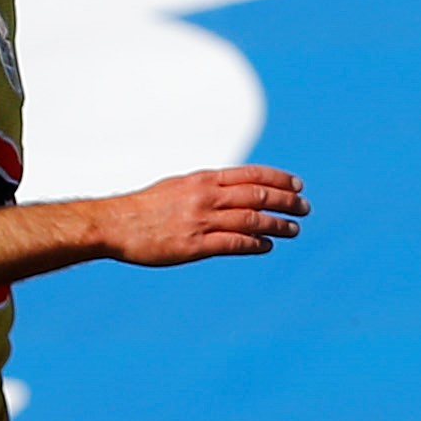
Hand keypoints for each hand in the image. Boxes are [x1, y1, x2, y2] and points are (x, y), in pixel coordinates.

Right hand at [104, 166, 307, 266]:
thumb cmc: (145, 207)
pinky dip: (255, 243)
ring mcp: (201, 221)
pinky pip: (234, 243)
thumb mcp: (178, 186)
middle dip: (285, 201)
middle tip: (304, 208)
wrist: (115, 224)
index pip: (251, 175)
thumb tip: (231, 190)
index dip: (278, 180)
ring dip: (277, 224)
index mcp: (203, 179)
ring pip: (251, 220)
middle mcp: (206, 196)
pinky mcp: (194, 245)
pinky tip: (267, 245)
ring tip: (293, 229)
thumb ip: (205, 188)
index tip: (297, 185)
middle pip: (257, 196)